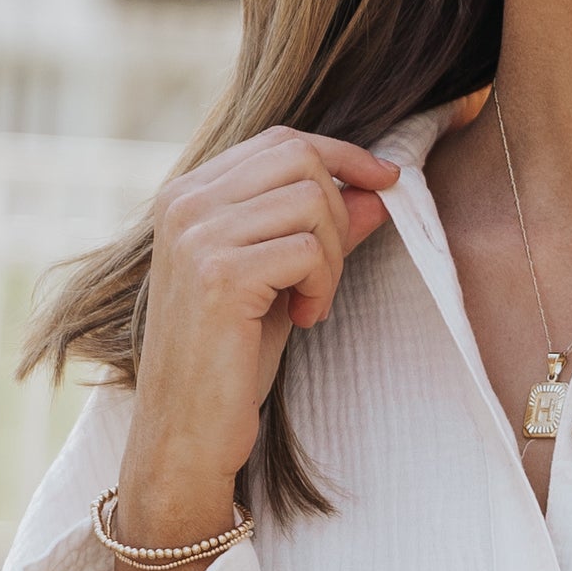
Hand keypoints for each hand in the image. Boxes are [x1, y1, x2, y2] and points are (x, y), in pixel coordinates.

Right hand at [120, 126, 399, 522]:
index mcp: (189, 195)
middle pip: (299, 159)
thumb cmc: (230, 361)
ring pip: (311, 201)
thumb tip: (377, 191)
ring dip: (331, 258)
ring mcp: (198, 235)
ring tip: (311, 303)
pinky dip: (323, 286)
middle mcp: (185, 203)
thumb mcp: (281, 283)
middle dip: (339, 213)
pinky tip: (305, 319)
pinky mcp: (219, 274)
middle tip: (328, 272)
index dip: (343, 155)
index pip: (281, 141)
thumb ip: (320, 232)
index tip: (386, 180)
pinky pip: (307, 250)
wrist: (187, 428)